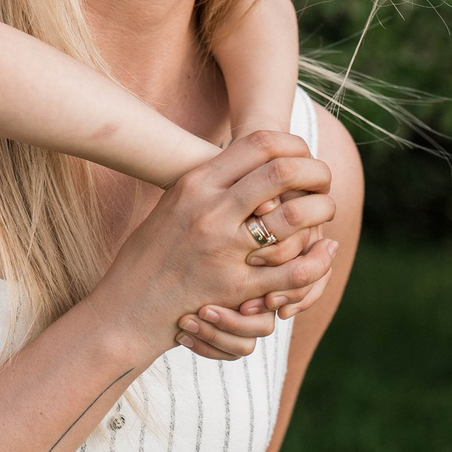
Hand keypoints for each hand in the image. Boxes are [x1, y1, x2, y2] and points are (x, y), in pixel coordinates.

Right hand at [93, 130, 336, 364]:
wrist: (125, 307)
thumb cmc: (148, 255)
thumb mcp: (172, 205)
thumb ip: (206, 183)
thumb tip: (242, 160)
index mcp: (194, 184)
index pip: (257, 144)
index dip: (293, 144)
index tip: (304, 154)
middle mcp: (210, 210)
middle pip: (282, 171)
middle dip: (315, 171)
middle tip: (322, 180)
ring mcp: (223, 249)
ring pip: (293, 217)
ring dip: (320, 211)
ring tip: (325, 211)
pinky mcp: (236, 287)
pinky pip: (293, 271)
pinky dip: (317, 260)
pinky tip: (324, 251)